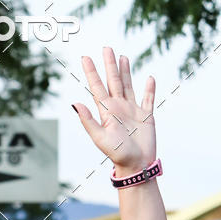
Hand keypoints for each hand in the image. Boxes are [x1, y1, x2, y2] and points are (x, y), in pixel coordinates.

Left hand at [74, 48, 155, 175]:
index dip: (91, 72)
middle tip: (106, 48)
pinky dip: (149, 89)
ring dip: (126, 71)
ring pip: (128, 86)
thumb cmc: (117, 154)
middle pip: (113, 81)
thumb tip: (75, 103)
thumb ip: (88, 120)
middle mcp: (118, 108)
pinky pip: (148, 99)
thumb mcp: (100, 137)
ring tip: (122, 57)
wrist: (136, 165)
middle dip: (109, 65)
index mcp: (106, 112)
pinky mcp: (146, 116)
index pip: (97, 88)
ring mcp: (132, 111)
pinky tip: (149, 78)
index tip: (85, 57)